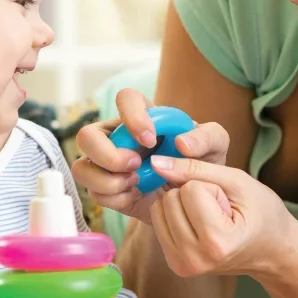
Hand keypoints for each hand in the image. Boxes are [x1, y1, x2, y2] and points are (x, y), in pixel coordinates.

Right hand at [72, 88, 231, 223]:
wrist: (195, 199)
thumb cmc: (202, 163)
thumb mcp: (216, 146)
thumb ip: (208, 136)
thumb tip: (182, 143)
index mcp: (143, 116)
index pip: (125, 98)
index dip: (132, 116)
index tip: (151, 139)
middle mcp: (117, 137)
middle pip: (86, 135)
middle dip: (107, 154)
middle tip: (135, 166)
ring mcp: (107, 165)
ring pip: (82, 168)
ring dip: (107, 180)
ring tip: (135, 183)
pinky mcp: (106, 190)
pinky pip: (94, 194)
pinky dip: (115, 198)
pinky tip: (135, 196)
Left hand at [147, 156, 297, 282]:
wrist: (272, 250)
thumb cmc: (262, 213)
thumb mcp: (237, 182)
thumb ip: (196, 168)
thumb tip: (156, 163)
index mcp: (216, 242)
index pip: (190, 190)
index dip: (211, 187)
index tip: (229, 205)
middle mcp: (194, 259)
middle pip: (170, 198)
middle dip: (194, 194)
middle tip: (220, 212)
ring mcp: (182, 265)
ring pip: (159, 208)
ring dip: (183, 204)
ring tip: (210, 218)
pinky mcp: (174, 264)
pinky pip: (158, 221)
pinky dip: (176, 215)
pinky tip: (199, 225)